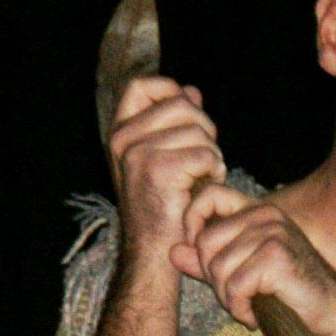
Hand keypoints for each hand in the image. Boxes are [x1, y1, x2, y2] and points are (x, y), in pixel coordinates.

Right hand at [106, 75, 224, 264]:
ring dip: (213, 154)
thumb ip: (175, 123)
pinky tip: (206, 186)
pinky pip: (206, 153)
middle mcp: (123, 140)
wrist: (156, 249)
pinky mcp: (160, 169)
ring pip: (199, 130)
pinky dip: (215, 171)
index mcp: (120, 134)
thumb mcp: (165, 157)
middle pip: (180, 104)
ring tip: (203, 177)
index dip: (169, 90)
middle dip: (204, 128)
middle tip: (205, 158)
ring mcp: (138, 153)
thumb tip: (191, 91)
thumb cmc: (166, 206)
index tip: (188, 110)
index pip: (141, 86)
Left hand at [174, 183, 335, 333]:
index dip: (191, 220)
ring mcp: (273, 233)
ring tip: (246, 306)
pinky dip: (240, 308)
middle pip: (205, 241)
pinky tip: (254, 315)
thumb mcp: (242, 271)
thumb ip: (208, 261)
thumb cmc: (289, 291)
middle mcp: (266, 216)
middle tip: (232, 296)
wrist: (331, 311)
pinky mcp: (277, 257)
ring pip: (218, 267)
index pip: (210, 195)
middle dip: (211, 277)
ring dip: (227, 297)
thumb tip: (173, 252)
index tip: (197, 253)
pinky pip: (236, 285)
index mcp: (258, 211)